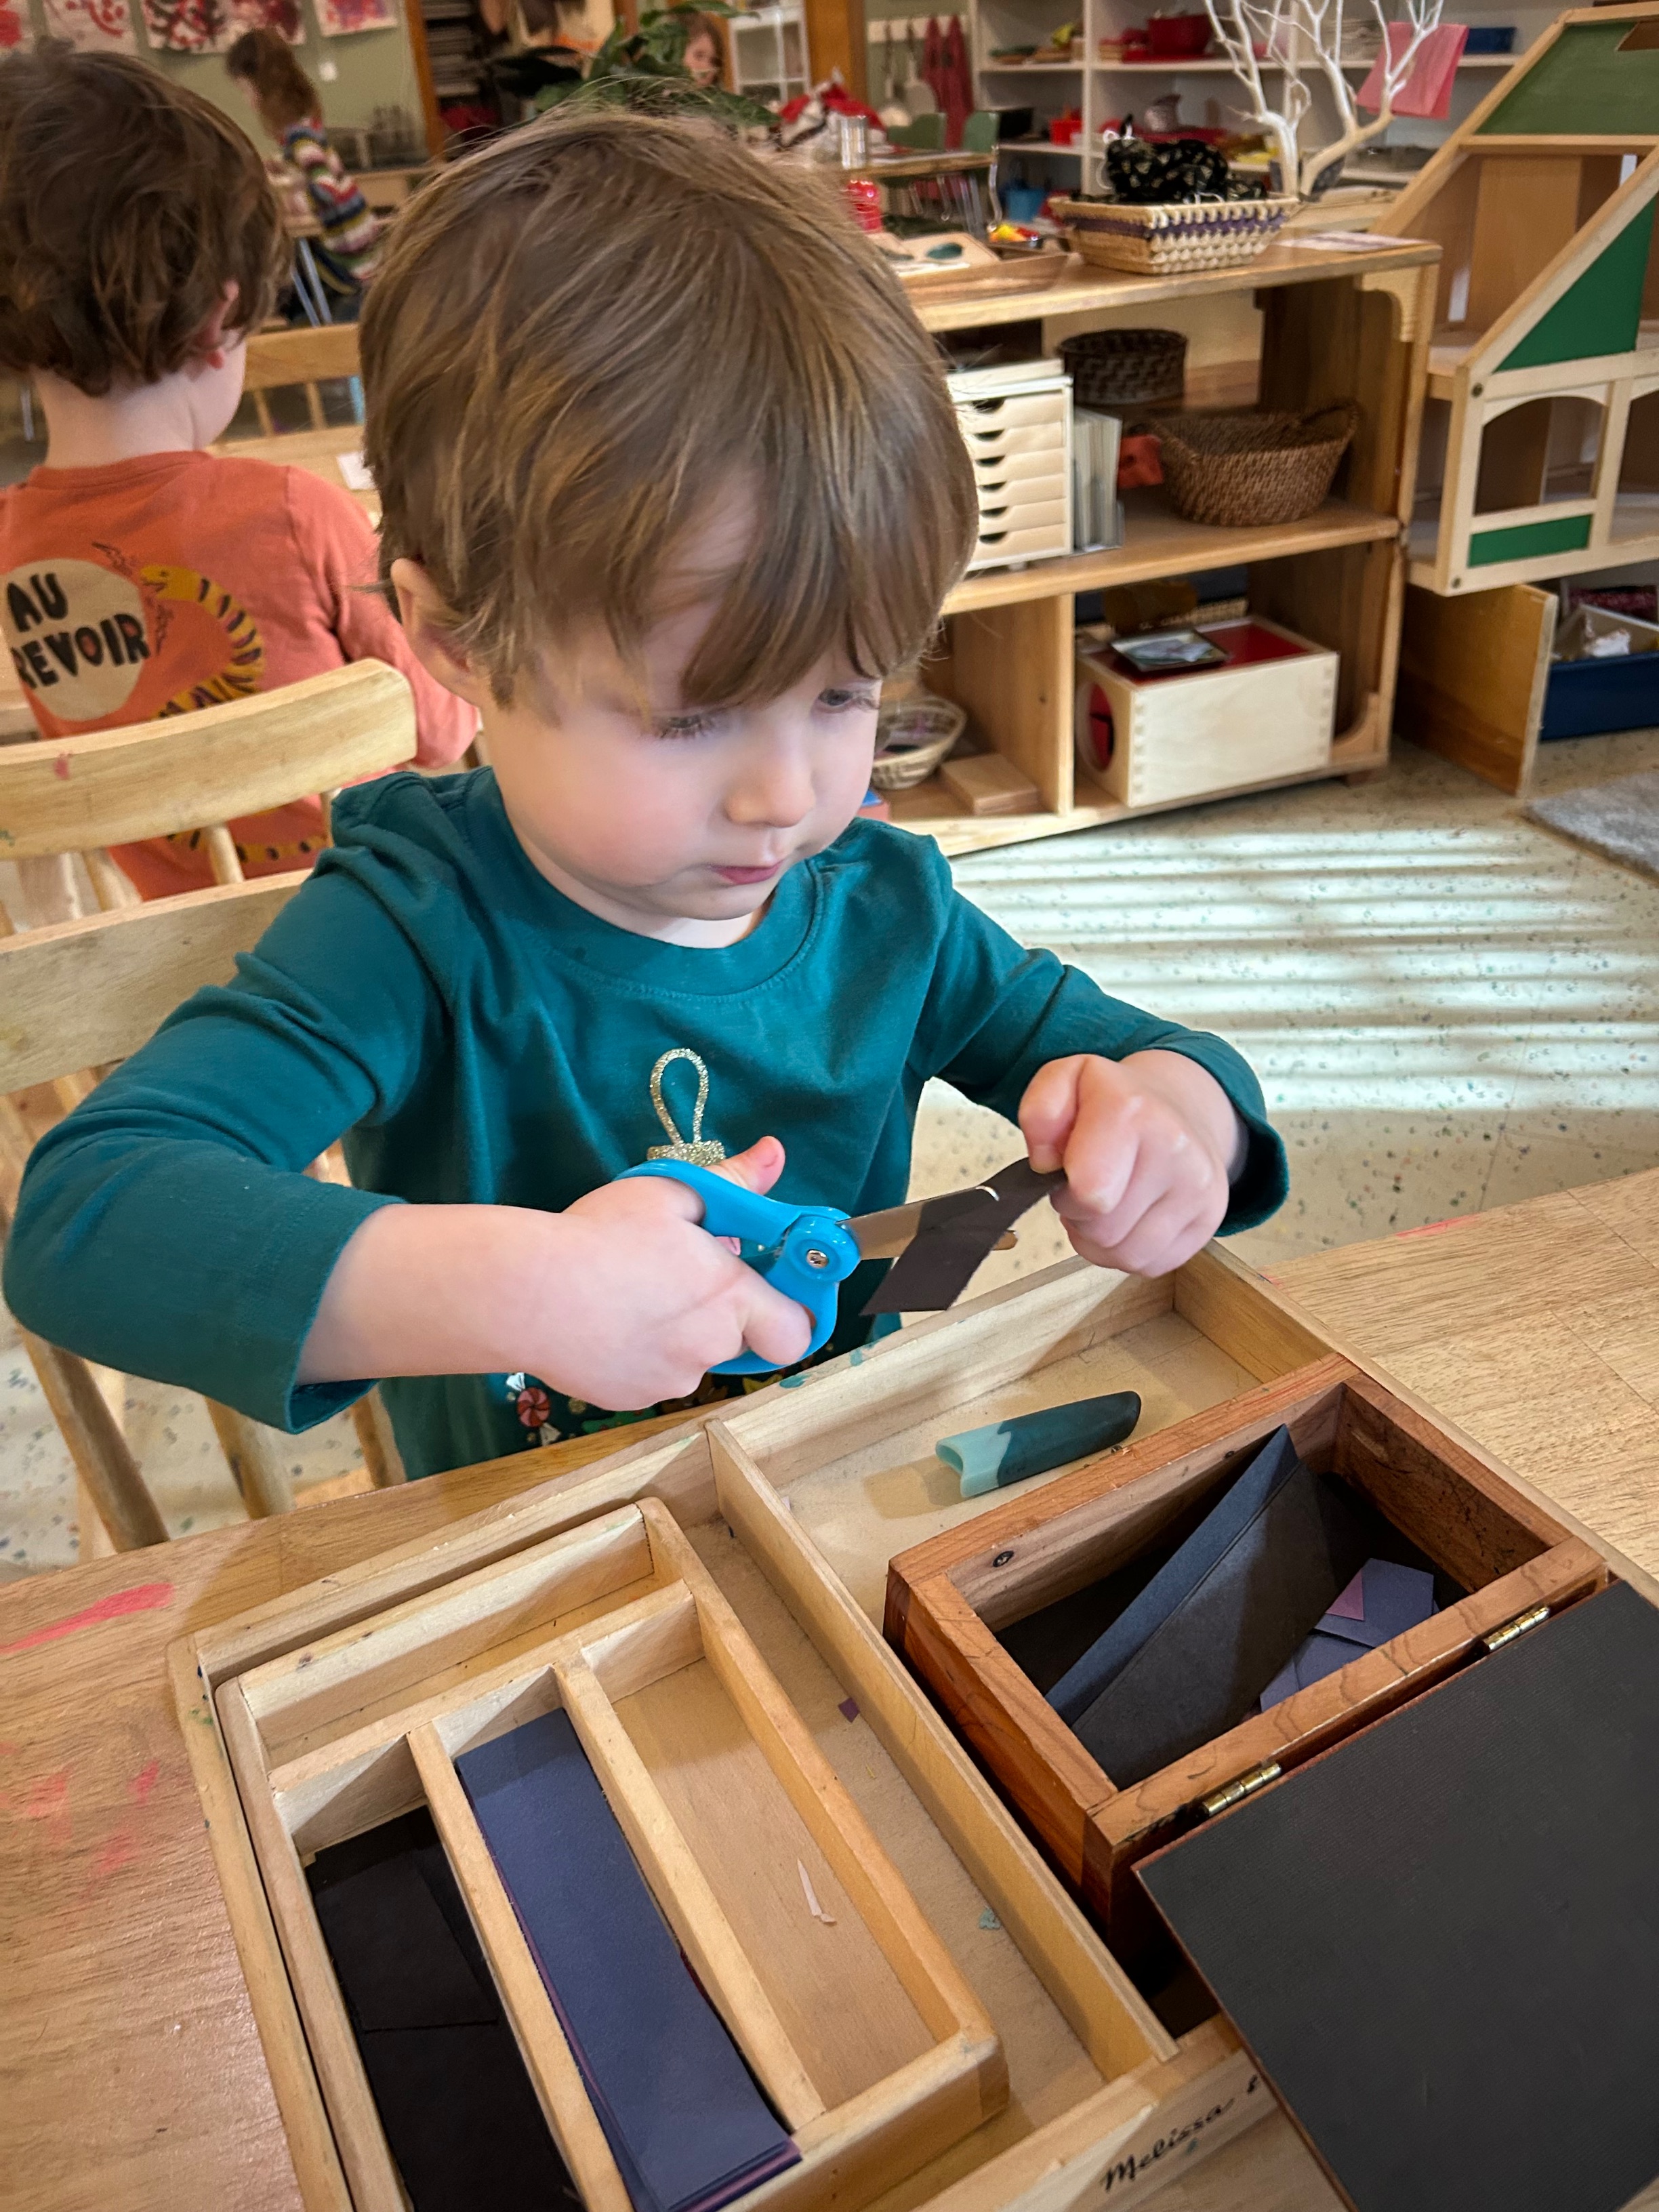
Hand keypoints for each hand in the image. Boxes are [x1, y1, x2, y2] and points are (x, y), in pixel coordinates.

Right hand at [551, 1137, 812, 1405]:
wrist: (523, 1293)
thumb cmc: (599, 1236)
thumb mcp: (669, 1193)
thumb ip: (733, 1181)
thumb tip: (774, 1154)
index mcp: (730, 1297)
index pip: (796, 1330)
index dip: (790, 1310)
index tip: (769, 1286)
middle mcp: (709, 1348)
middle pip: (740, 1339)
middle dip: (725, 1313)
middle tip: (682, 1277)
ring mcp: (669, 1380)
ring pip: (693, 1357)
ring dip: (680, 1332)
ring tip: (633, 1295)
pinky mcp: (631, 1398)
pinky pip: (654, 1375)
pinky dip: (643, 1353)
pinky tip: (609, 1321)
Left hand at [1019, 1052, 1241, 1277]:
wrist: (1178, 1105)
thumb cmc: (1113, 1102)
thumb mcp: (1065, 1081)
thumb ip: (1040, 1111)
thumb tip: (1044, 1161)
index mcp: (1134, 1113)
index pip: (1089, 1194)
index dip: (1066, 1194)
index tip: (1070, 1175)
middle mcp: (1177, 1150)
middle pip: (1104, 1231)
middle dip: (1083, 1217)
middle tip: (1089, 1187)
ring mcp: (1201, 1189)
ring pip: (1127, 1256)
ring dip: (1104, 1239)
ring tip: (1109, 1203)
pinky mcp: (1210, 1221)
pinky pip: (1151, 1265)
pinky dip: (1131, 1250)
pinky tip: (1132, 1217)